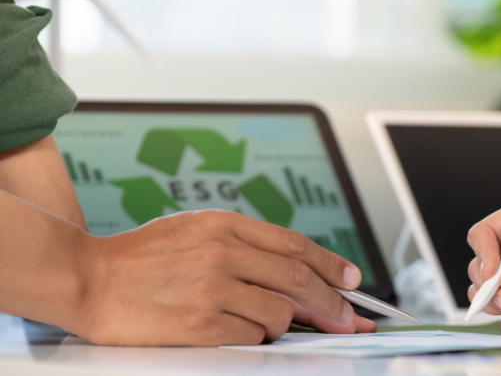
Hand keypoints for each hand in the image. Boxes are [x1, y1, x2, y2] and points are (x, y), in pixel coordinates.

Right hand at [73, 210, 375, 345]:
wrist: (88, 279)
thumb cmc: (141, 258)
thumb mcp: (196, 232)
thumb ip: (246, 247)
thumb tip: (296, 274)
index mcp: (223, 224)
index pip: (293, 243)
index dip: (330, 264)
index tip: (352, 279)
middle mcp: (221, 251)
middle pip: (297, 277)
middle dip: (331, 302)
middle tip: (347, 318)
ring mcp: (211, 287)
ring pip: (279, 312)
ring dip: (286, 324)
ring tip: (267, 323)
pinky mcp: (200, 324)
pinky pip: (252, 336)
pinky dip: (258, 338)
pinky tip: (243, 332)